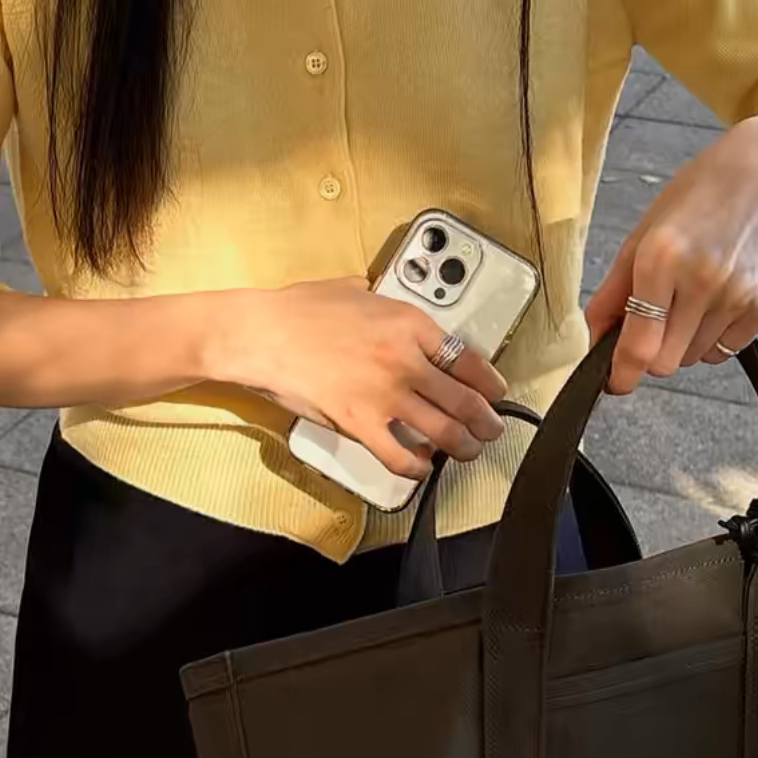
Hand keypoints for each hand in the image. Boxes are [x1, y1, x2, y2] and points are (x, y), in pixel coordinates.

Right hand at [224, 277, 506, 480]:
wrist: (262, 333)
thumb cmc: (300, 310)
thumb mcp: (356, 290)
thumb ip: (384, 302)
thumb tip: (388, 306)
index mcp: (411, 324)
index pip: (470, 360)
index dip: (491, 384)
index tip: (495, 392)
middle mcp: (407, 360)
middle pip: (467, 401)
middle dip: (487, 422)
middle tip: (490, 429)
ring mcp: (385, 395)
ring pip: (446, 433)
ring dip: (464, 447)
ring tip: (466, 451)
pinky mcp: (359, 423)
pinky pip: (401, 456)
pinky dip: (416, 467)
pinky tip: (419, 467)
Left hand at [585, 111, 757, 393]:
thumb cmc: (699, 195)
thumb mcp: (643, 233)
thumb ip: (613, 291)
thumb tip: (592, 339)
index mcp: (662, 259)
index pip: (639, 346)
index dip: (622, 374)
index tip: (615, 383)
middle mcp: (703, 281)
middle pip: (665, 363)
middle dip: (650, 353)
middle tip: (652, 324)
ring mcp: (740, 296)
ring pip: (693, 358)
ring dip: (682, 342)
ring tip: (690, 297)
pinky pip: (725, 349)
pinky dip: (713, 336)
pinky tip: (717, 299)